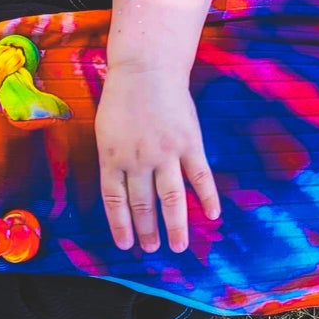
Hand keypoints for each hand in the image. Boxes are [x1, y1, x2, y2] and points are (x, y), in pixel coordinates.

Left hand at [93, 61, 218, 251]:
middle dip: (148, 230)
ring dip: (175, 225)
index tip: (126, 245)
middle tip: (153, 249)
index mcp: (113, 157)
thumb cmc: (123, 98)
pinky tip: (212, 215)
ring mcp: (165, 152)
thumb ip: (114, 159)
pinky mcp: (189, 143)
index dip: (121, 225)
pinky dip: (207, 197)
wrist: (148, 69)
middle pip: (143, 204)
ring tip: (179, 246)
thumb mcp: (106, 131)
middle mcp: (138, 160)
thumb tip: (118, 189)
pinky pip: (200, 176)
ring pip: (172, 198)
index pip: (115, 201)